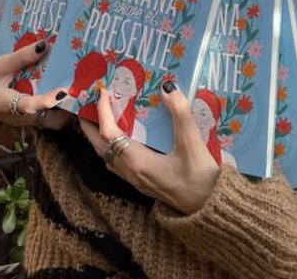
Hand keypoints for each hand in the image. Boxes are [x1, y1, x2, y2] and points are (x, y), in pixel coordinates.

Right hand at [0, 40, 71, 129]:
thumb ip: (21, 57)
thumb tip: (45, 44)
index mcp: (7, 102)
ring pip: (51, 122)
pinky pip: (47, 118)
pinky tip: (64, 88)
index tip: (63, 92)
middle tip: (82, 88)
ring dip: (66, 108)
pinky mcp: (26, 119)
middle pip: (50, 120)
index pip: (29, 105)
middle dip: (68, 109)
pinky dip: (58, 107)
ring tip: (79, 87)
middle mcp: (19, 116)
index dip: (46, 101)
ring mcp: (24, 120)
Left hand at [80, 85, 219, 213]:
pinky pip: (117, 163)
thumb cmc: (200, 178)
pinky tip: (123, 139)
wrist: (209, 208)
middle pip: (100, 147)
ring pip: (107, 156)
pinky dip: (112, 147)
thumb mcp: (192, 142)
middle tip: (87, 105)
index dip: (103, 111)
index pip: (110, 133)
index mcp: (138, 162)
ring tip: (101, 118)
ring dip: (99, 137)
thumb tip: (167, 88)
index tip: (104, 92)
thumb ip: (180, 113)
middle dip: (90, 125)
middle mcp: (131, 172)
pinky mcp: (143, 183)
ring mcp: (135, 180)